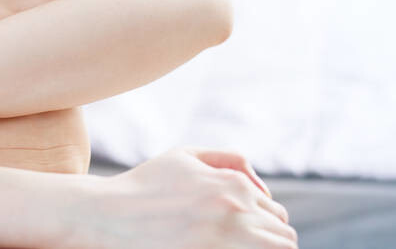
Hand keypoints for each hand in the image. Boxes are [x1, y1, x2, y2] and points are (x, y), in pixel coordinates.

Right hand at [73, 147, 296, 248]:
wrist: (113, 212)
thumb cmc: (148, 182)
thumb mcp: (187, 155)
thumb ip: (230, 160)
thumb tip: (262, 187)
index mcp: (232, 184)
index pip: (277, 211)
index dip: (268, 220)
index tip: (249, 225)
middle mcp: (235, 211)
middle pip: (282, 236)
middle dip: (272, 238)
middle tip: (249, 240)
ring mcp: (224, 238)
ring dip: (265, 248)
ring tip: (243, 244)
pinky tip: (227, 246)